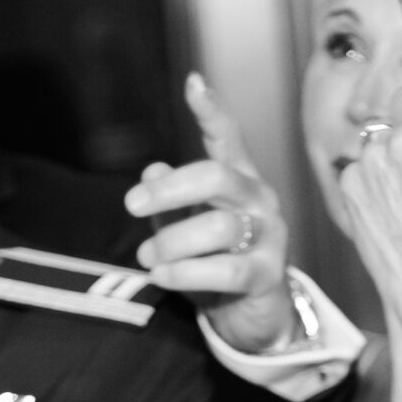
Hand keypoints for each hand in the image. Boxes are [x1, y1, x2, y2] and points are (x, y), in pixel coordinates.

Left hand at [127, 72, 293, 354]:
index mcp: (239, 181)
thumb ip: (169, 202)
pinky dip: (185, 273)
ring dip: (171, 242)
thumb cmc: (216, 265)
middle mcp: (259, 200)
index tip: (193, 83)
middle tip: (131, 206)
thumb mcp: (185, 229)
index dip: (212, 111)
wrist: (253, 318)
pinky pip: (226, 270)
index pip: (228, 138)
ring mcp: (269, 237)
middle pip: (216, 177)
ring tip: (147, 258)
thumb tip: (152, 169)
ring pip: (217, 227)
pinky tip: (161, 277)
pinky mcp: (267, 275)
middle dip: (169, 189)